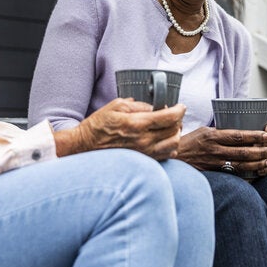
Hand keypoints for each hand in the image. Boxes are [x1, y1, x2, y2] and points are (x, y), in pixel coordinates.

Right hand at [66, 98, 184, 160]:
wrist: (86, 147)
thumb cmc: (99, 125)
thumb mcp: (116, 106)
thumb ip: (139, 105)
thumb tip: (155, 107)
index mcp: (137, 124)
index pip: (170, 117)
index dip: (179, 110)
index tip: (180, 106)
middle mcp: (144, 141)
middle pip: (175, 130)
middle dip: (178, 120)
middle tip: (174, 115)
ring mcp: (145, 153)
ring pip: (174, 144)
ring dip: (176, 134)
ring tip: (170, 127)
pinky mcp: (144, 161)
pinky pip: (167, 155)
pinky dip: (170, 146)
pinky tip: (164, 140)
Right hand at [177, 126, 266, 176]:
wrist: (174, 158)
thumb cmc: (189, 143)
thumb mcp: (203, 131)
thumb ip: (220, 131)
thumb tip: (240, 130)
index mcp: (213, 136)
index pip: (237, 135)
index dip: (254, 136)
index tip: (266, 135)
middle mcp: (214, 149)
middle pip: (242, 151)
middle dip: (260, 151)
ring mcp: (214, 163)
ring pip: (240, 164)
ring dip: (257, 163)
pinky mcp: (214, 173)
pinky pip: (234, 174)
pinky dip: (247, 174)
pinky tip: (257, 173)